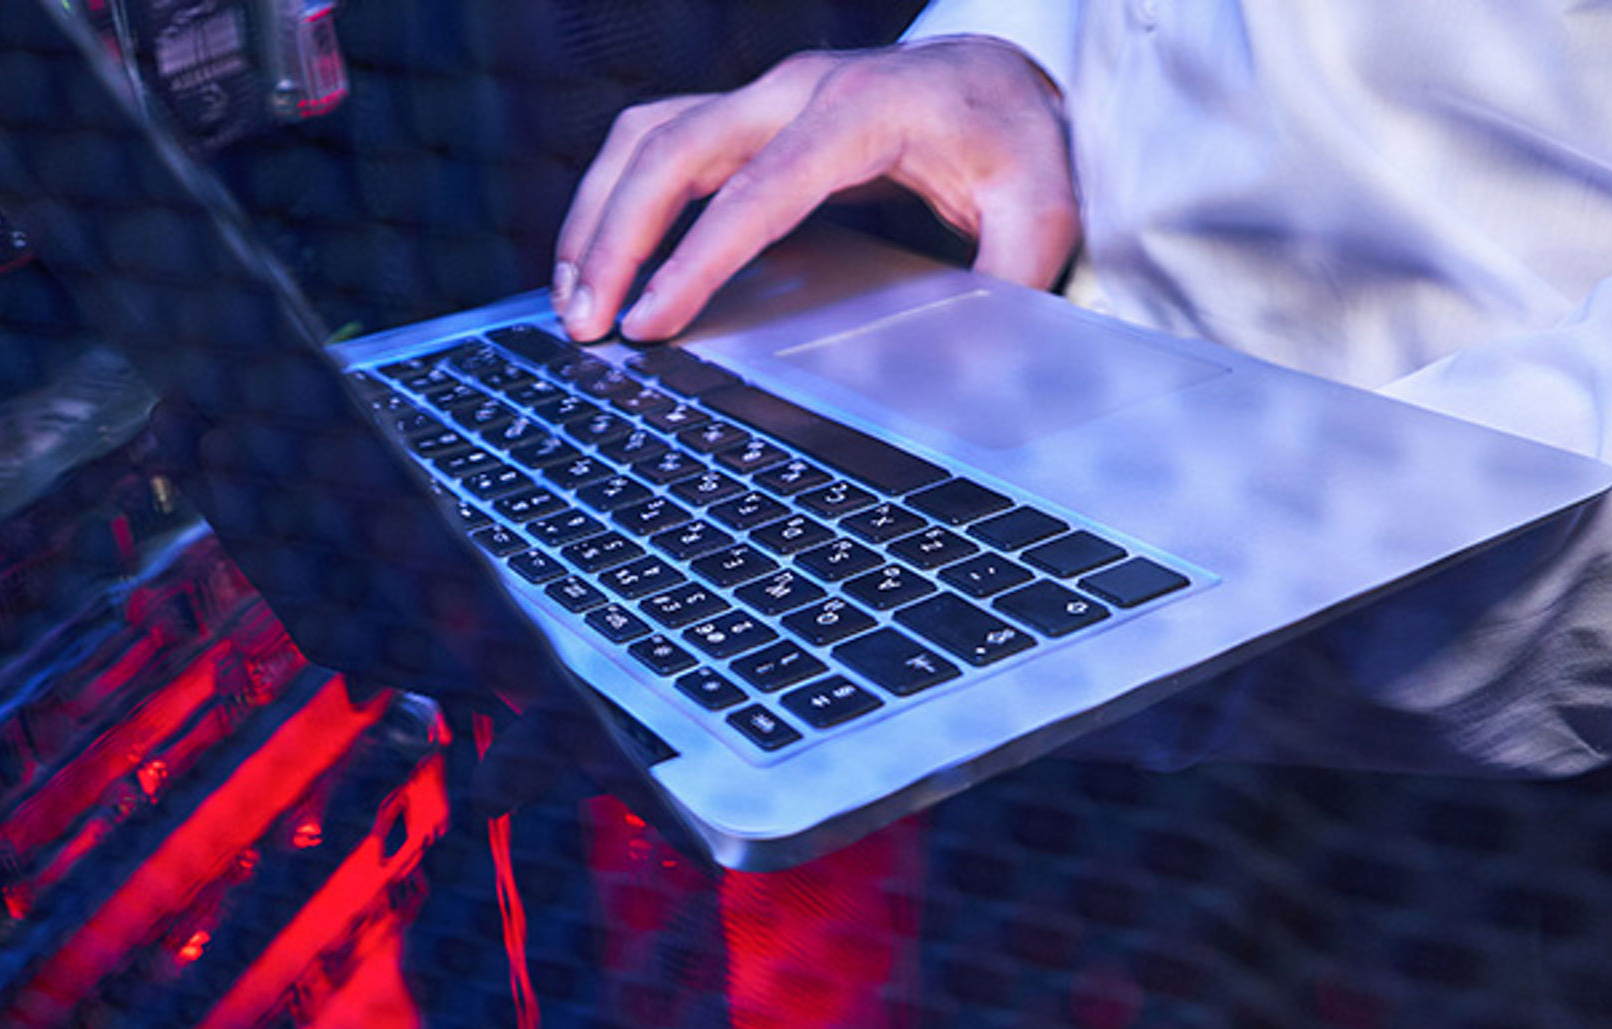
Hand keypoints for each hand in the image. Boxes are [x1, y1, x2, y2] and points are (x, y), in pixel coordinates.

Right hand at [552, 36, 1080, 342]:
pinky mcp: (744, 118)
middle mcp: (797, 92)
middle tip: (585, 326)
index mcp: (863, 112)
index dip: (697, 259)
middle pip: (672, 150)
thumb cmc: (1016, 146)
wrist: (1000, 82)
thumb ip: (1008, 279)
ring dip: (595, 216)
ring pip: (644, 139)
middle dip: (614, 239)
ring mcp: (763, 99)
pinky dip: (612, 199)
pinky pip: (654, 145)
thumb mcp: (1040, 213)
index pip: (758, 190)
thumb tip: (973, 363)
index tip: (650, 322)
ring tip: (570, 302)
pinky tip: (594, 263)